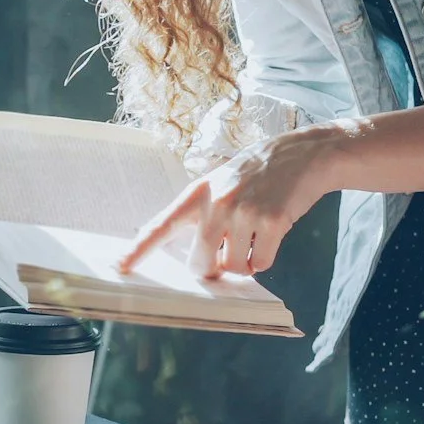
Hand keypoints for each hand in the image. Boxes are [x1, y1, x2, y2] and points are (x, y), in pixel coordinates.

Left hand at [119, 128, 336, 276]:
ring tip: (253, 237)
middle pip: (200, 262)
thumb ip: (205, 215)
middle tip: (225, 257)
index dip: (139, 249)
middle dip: (212, 268)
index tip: (119, 267)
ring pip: (232, 267)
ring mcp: (244, 211)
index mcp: (198, 192)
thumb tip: (200, 262)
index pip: (161, 225)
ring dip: (244, 263)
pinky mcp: (271, 221)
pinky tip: (271, 234)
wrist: (303, 155)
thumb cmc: (259, 174)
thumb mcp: (222, 183)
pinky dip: (265, 258)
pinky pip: (261, 263)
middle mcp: (216, 201)